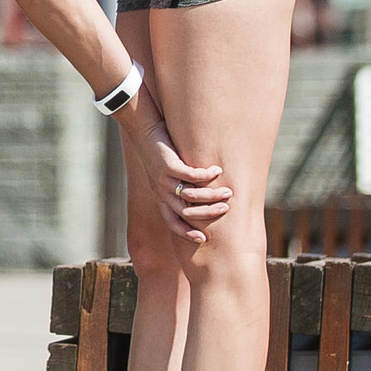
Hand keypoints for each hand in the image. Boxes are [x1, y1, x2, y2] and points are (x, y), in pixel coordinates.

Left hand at [124, 112, 228, 242]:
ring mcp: (163, 179)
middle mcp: (161, 192)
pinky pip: (191, 175)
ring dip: (212, 195)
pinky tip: (217, 170)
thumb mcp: (166, 174)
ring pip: (191, 195)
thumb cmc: (159, 153)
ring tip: (228, 191)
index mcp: (161, 198)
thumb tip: (204, 197)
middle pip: (186, 212)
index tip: (204, 239)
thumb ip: (181, 186)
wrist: (142, 131)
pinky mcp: (168, 165)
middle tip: (226, 209)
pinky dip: (206, 174)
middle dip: (208, 213)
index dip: (186, 233)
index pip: (172, 222)